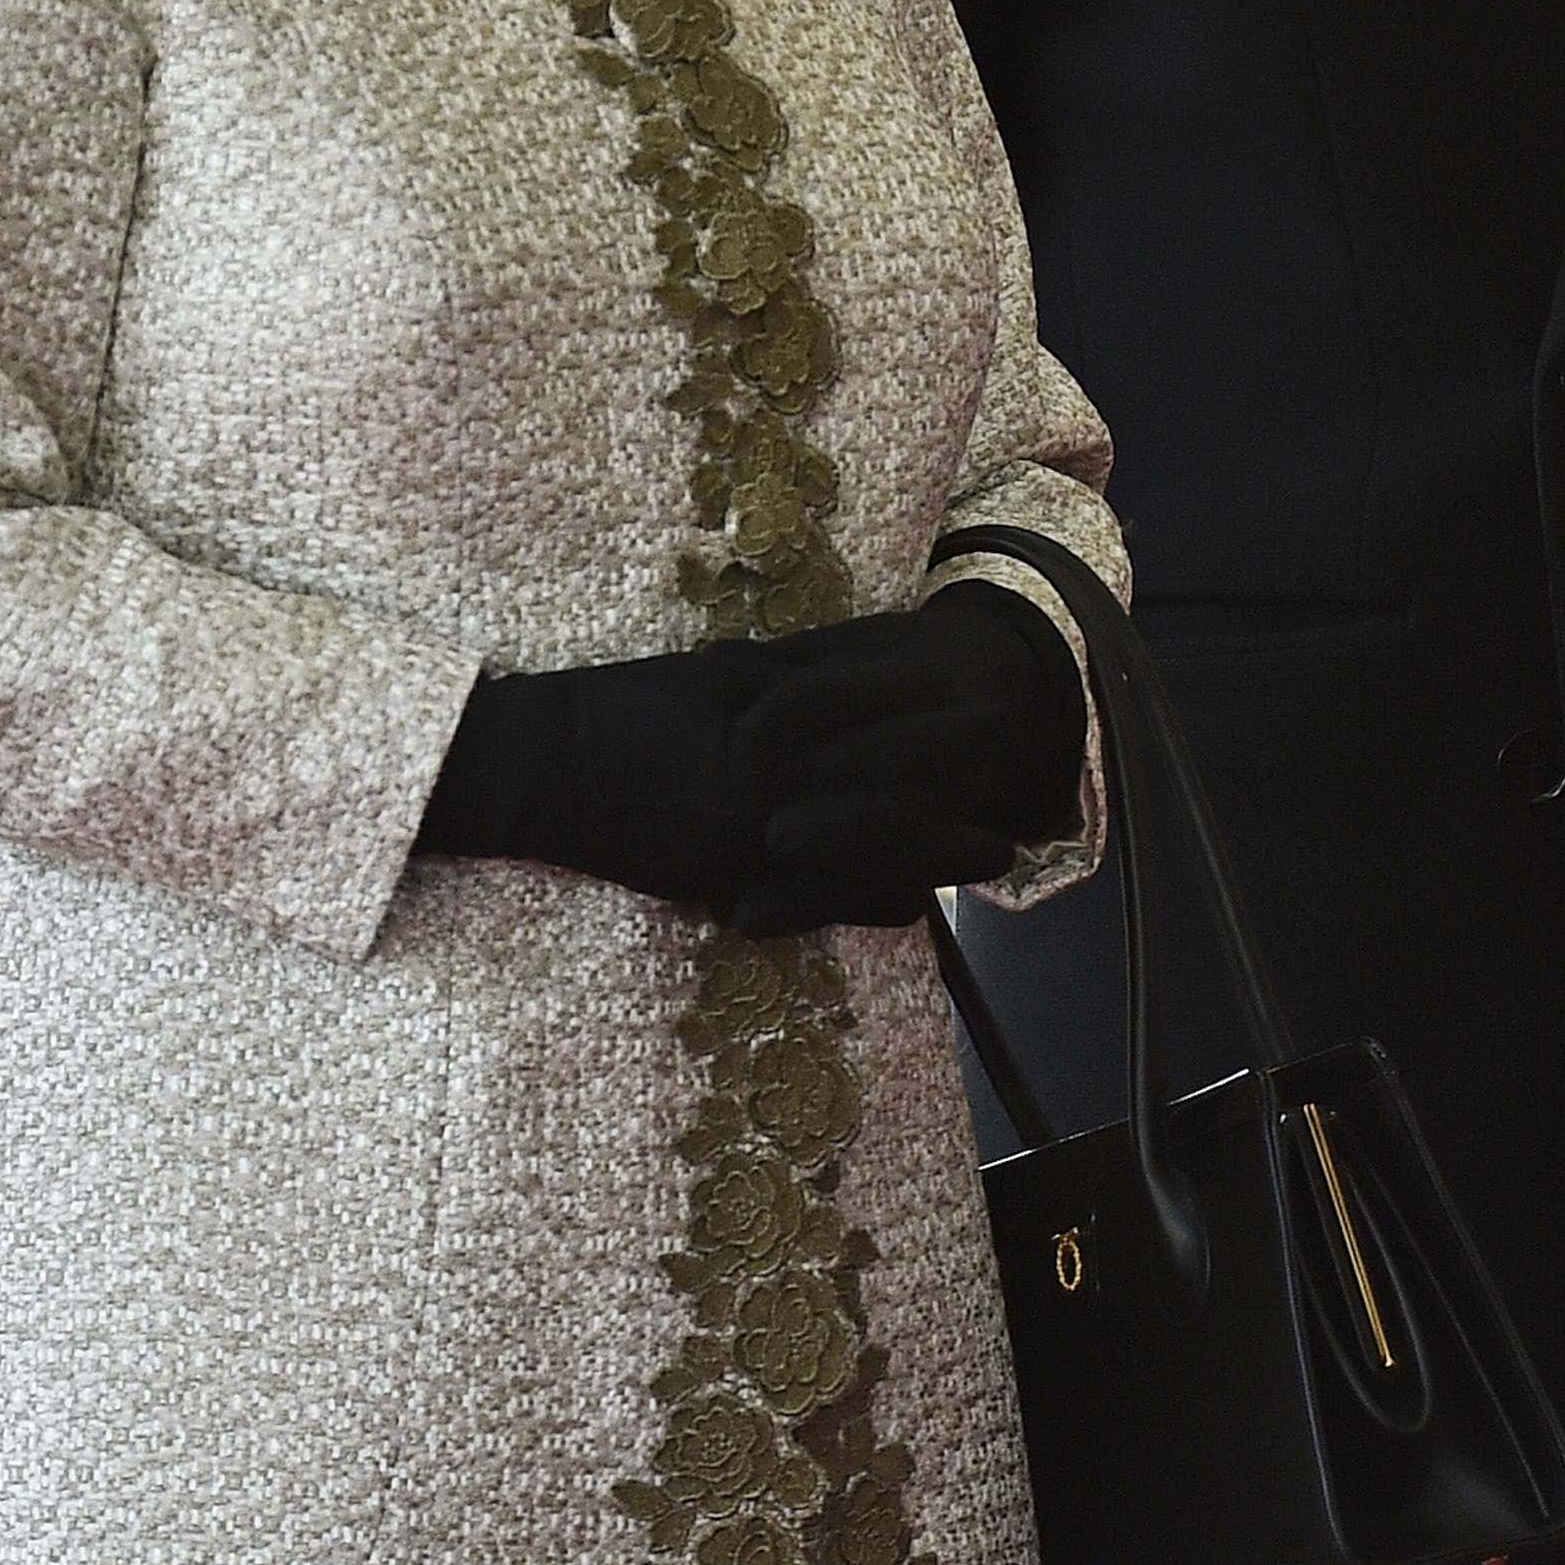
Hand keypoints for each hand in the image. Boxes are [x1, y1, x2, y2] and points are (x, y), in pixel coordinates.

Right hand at [414, 586, 1086, 934]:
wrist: (547, 765)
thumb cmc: (624, 705)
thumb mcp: (715, 673)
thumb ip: (792, 675)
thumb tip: (868, 657)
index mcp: (777, 728)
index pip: (884, 732)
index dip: (946, 732)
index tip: (998, 721)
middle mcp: (776, 792)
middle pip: (894, 802)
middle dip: (960, 805)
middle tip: (1017, 812)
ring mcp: (752, 847)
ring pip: (867, 861)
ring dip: (934, 859)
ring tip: (987, 857)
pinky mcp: (724, 886)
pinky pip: (815, 907)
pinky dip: (867, 903)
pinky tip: (907, 904)